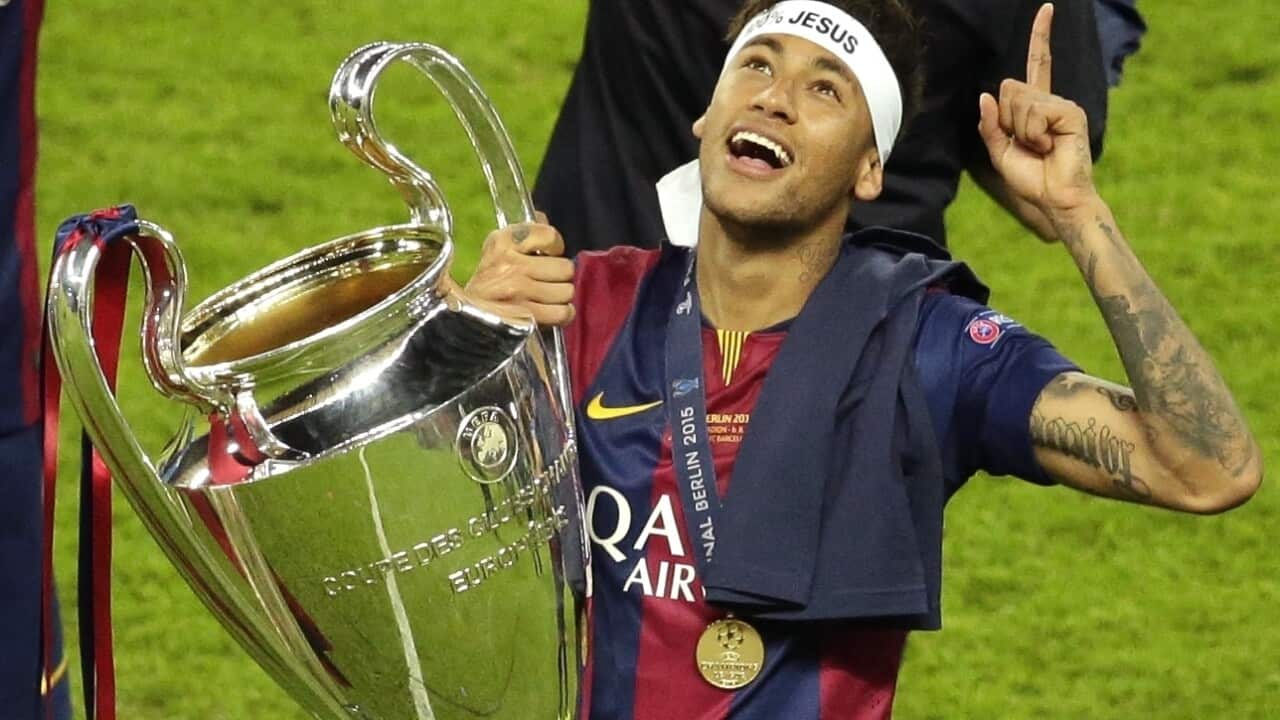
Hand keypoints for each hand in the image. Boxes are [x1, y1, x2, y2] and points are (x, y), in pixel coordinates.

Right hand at [465, 213, 574, 325]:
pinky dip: (563, 313)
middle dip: (560, 276)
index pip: (549, 235)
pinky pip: (562, 312)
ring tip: (548, 297)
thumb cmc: (487, 281)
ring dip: (561, 296)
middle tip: (548, 280)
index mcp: (503, 241)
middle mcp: (510, 263)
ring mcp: (517, 290)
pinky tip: (553, 311)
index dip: (555, 246)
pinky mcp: (524, 315)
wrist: (464, 314)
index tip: (548, 253)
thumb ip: (524, 232)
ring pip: (566, 291)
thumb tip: (543, 218)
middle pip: (564, 267)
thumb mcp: (497, 249)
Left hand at [977, 4, 1098, 227]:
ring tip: (1039, 148)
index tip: (1047, 9)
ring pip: (1018, 100)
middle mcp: (1050, 100)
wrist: (1054, 199)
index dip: (1040, 36)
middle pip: (1009, 87)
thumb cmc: (1031, 178)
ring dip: (1020, 130)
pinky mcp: (1070, 112)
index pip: (1037, 64)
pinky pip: (1034, 112)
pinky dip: (1032, 133)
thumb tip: (985, 96)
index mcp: (1035, 106)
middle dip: (1006, 120)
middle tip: (1027, 144)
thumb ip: (990, 125)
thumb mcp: (999, 152)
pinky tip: (1048, 146)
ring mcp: (1062, 104)